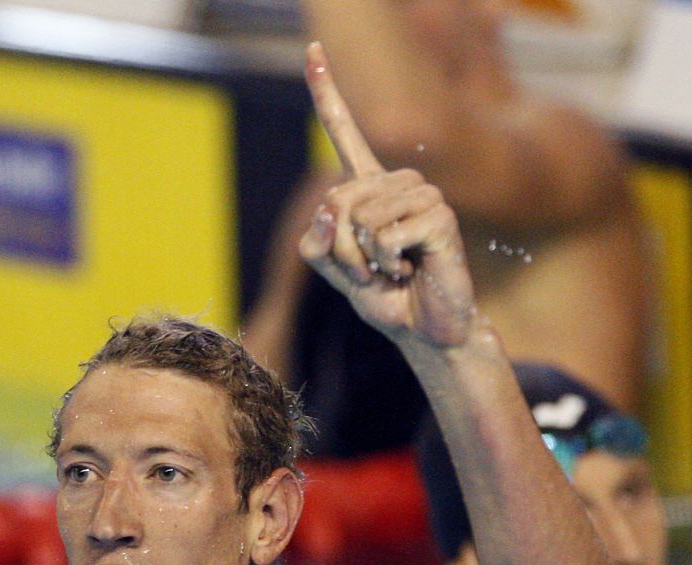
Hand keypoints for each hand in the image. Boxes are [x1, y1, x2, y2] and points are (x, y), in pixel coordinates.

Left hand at [298, 42, 476, 348]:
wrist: (423, 326)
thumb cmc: (382, 293)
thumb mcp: (334, 269)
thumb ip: (316, 241)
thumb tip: (329, 208)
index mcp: (369, 186)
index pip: (345, 133)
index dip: (327, 93)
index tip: (313, 50)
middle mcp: (397, 181)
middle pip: (334, 202)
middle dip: (340, 250)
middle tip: (370, 269)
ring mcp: (422, 193)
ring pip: (357, 221)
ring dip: (364, 260)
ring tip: (392, 269)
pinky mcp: (440, 215)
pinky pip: (384, 237)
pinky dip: (387, 265)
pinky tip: (410, 269)